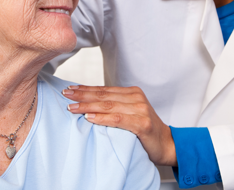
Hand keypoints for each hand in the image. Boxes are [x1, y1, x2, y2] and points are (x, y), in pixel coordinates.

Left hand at [62, 85, 176, 165]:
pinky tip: (89, 117)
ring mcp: (140, 110)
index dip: (86, 89)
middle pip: (104, 95)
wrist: (167, 144)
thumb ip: (115, 106)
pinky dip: (102, 118)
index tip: (70, 89)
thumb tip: (89, 103)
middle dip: (82, 95)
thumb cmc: (145, 130)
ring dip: (88, 106)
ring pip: (108, 106)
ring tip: (72, 108)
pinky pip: (118, 119)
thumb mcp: (130, 113)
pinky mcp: (142, 123)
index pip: (104, 89)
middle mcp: (136, 98)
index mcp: (132, 92)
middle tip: (65, 95)